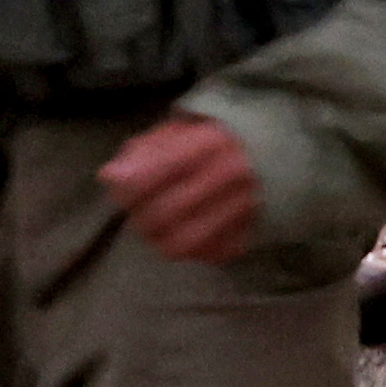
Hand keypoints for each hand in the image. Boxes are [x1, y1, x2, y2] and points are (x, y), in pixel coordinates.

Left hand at [98, 114, 263, 265]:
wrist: (276, 149)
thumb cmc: (214, 138)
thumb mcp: (179, 130)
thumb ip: (142, 151)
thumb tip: (109, 177)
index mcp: (211, 142)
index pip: (159, 171)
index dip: (129, 184)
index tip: (119, 184)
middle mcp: (232, 175)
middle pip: (164, 213)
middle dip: (139, 214)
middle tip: (138, 207)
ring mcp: (245, 208)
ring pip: (182, 244)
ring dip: (159, 238)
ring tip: (157, 225)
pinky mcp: (250, 235)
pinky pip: (205, 256)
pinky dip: (188, 249)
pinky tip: (185, 230)